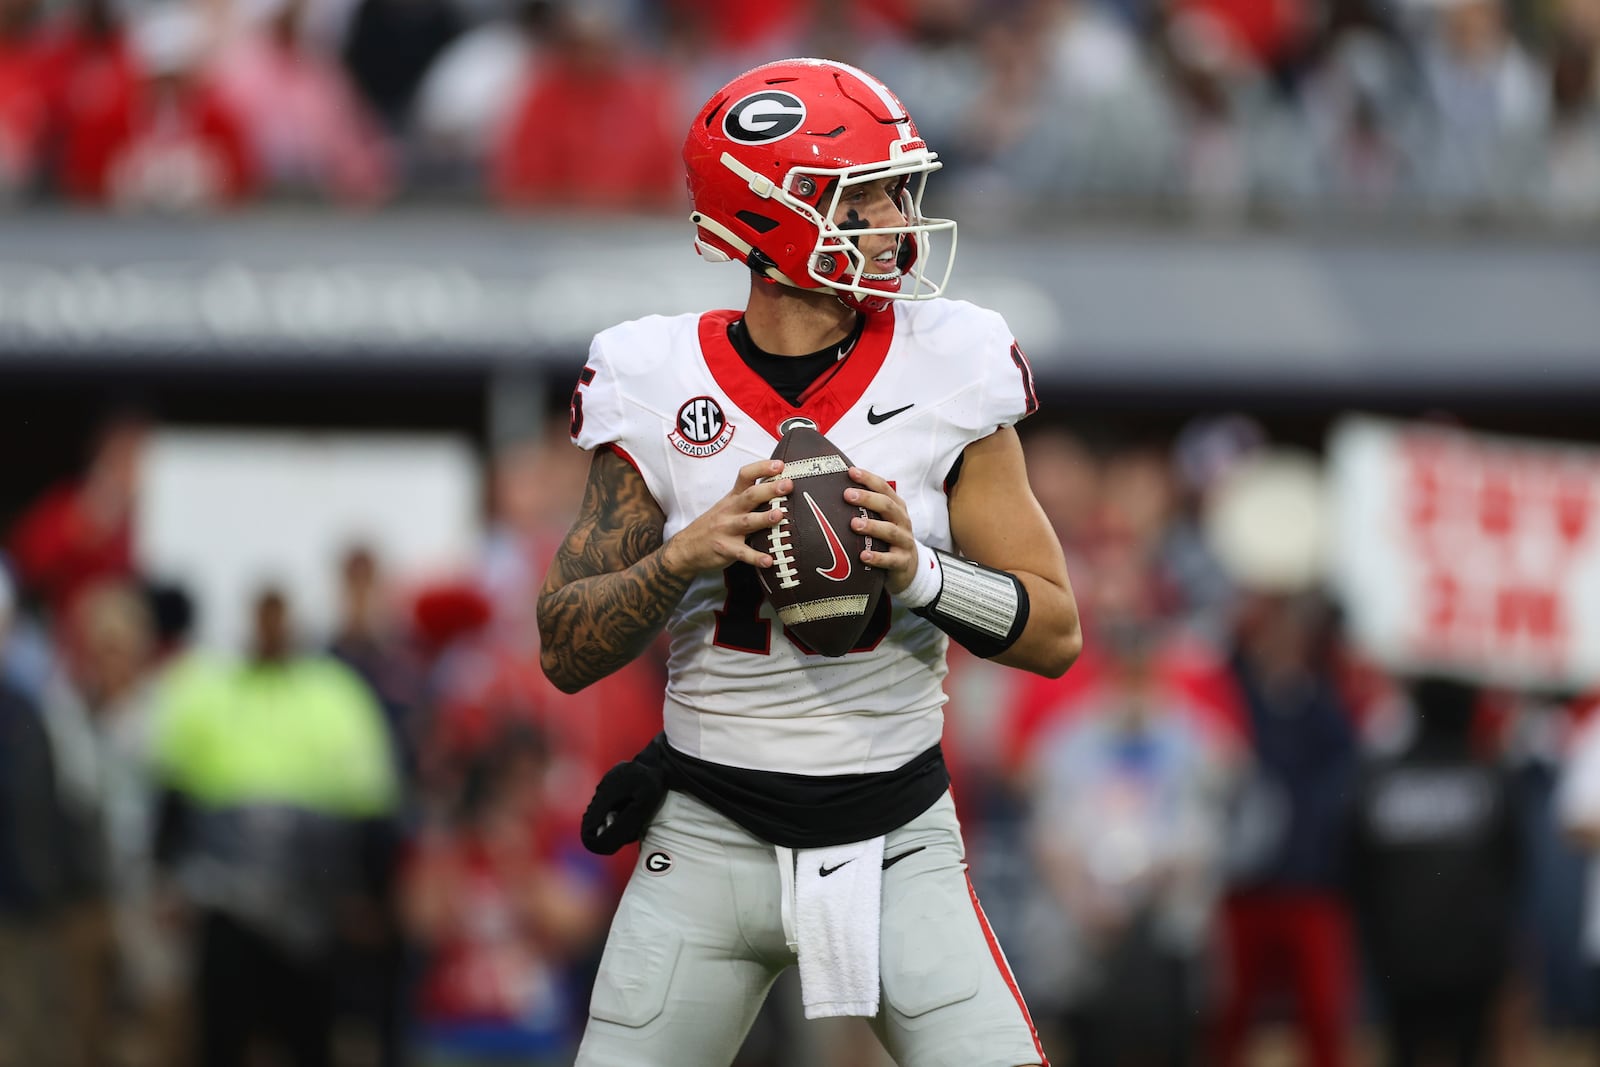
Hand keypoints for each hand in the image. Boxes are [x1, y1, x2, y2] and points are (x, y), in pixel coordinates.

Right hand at [661, 459, 791, 576]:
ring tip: (779, 515)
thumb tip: (779, 487)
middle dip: (769, 490)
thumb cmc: (713, 525)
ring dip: (763, 518)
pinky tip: (769, 561)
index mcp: (732, 498)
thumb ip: (749, 497)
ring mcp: (727, 530)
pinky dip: (755, 557)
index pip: (745, 476)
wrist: (686, 548)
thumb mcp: (727, 506)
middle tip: (787, 485)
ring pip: (747, 522)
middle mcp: (730, 511)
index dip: (761, 468)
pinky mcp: (726, 550)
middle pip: (750, 496)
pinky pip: (742, 554)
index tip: (779, 465)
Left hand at [845, 467, 918, 594]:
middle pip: (887, 506)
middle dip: (868, 499)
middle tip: (847, 495)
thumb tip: (836, 490)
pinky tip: (863, 556)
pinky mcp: (902, 562)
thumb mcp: (881, 520)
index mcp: (896, 507)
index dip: (868, 479)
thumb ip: (866, 507)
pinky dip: (877, 557)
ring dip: (872, 526)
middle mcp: (902, 521)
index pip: (884, 488)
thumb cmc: (887, 539)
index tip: (851, 472)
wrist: (908, 568)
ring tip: (854, 524)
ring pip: (890, 531)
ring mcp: (904, 541)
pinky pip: (890, 559)